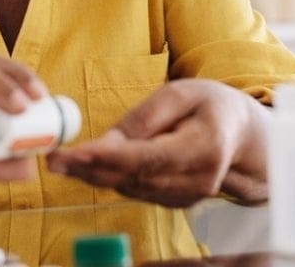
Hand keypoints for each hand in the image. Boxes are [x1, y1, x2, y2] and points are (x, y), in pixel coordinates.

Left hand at [47, 79, 268, 206]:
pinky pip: (136, 190)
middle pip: (134, 179)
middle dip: (89, 170)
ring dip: (93, 176)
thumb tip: (105, 144)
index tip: (76, 153)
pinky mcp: (175, 201)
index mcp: (205, 148)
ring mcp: (187, 196)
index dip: (110, 158)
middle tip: (53, 159)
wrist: (241, 136)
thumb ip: (144, 118)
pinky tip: (87, 167)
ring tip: (61, 161)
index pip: (150, 158)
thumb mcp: (182, 93)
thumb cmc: (211, 106)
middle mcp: (198, 180)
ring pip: (130, 188)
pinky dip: (110, 179)